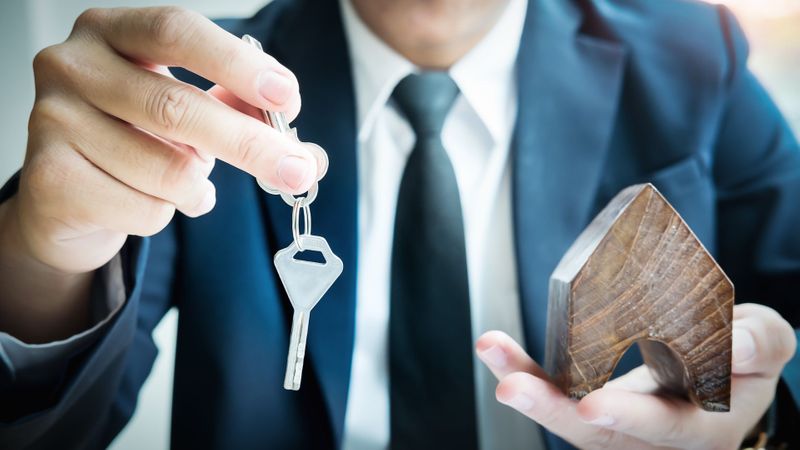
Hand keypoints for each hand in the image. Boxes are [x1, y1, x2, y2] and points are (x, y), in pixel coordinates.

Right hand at [13, 6, 324, 273]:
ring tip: (192, 185)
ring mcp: (52, 121)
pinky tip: (152, 203)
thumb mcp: (192, 114)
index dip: (236, 64)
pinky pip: (144, 209)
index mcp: (111, 31)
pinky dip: (169, 215)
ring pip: (166, 171)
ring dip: (199, 189)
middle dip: (250, 145)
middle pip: (176, 106)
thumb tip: (306, 156)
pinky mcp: (48, 178)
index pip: (177, 31)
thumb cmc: (139, 141)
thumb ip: (244, 115)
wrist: (68, 197)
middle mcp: (72, 65)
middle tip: (297, 172)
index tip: (287, 97)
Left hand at [476, 303, 796, 449]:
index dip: (629, 419)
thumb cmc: (742, 358)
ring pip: (566, 418)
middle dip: (552, 411)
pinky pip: (556, 394)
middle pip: (597, 435)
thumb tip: (738, 340)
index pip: (665, 428)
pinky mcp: (591, 406)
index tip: (592, 406)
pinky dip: (526, 372)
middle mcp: (652, 439)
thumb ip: (759, 342)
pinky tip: (495, 349)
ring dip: (526, 386)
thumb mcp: (765, 345)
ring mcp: (618, 428)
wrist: (720, 373)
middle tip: (512, 387)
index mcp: (702, 428)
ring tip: (492, 351)